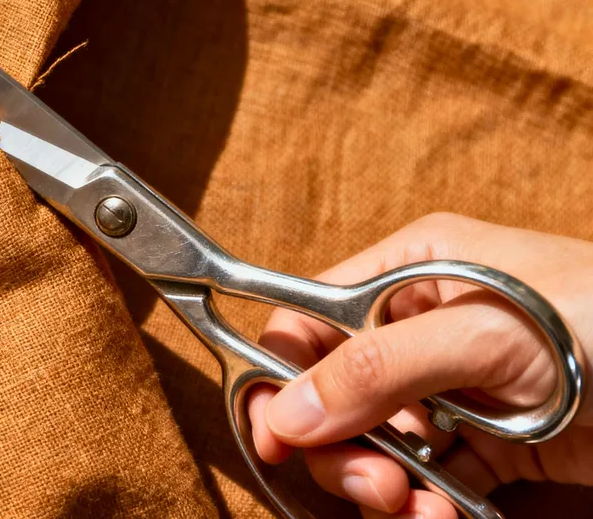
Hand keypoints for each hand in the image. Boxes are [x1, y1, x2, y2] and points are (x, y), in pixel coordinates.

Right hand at [247, 213, 592, 517]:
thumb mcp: (490, 336)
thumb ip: (380, 369)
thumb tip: (284, 411)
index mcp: (410, 270)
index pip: (307, 322)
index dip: (281, 380)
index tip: (276, 440)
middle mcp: (420, 325)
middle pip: (330, 394)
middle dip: (340, 447)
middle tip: (375, 487)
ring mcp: (453, 386)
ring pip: (374, 445)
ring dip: (384, 487)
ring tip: (418, 512)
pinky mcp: (489, 442)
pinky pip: (426, 479)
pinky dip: (424, 508)